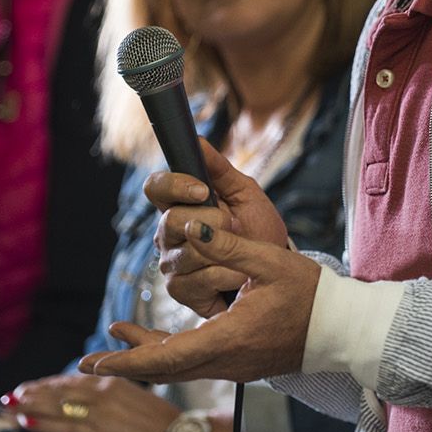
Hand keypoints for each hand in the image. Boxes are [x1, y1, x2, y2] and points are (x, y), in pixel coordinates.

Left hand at [6, 373, 177, 431]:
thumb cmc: (166, 428)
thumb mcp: (139, 406)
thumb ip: (117, 402)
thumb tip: (99, 409)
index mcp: (117, 383)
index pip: (75, 381)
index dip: (50, 384)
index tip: (32, 386)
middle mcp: (106, 391)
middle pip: (61, 390)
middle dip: (34, 392)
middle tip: (11, 394)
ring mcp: (102, 411)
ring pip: (58, 405)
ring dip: (30, 405)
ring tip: (8, 405)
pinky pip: (65, 426)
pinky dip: (43, 423)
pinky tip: (25, 421)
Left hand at [79, 222, 319, 383]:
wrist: (343, 328)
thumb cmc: (312, 294)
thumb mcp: (271, 262)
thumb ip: (228, 246)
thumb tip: (191, 230)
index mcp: (231, 337)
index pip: (168, 356)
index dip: (130, 359)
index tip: (99, 360)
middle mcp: (227, 361)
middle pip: (165, 370)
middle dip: (125, 365)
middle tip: (87, 362)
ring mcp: (234, 367)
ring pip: (178, 369)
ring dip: (144, 358)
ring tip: (114, 343)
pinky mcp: (240, 363)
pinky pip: (194, 364)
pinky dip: (168, 355)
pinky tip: (154, 342)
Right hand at [148, 140, 290, 315]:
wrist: (275, 268)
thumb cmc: (258, 227)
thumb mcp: (246, 193)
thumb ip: (220, 168)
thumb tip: (198, 140)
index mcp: (179, 205)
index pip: (155, 188)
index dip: (175, 186)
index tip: (203, 190)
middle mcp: (168, 234)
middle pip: (168, 222)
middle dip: (210, 221)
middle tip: (235, 223)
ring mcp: (172, 263)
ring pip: (184, 253)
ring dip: (222, 249)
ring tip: (242, 249)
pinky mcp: (181, 291)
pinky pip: (195, 281)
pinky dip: (224, 275)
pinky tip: (237, 273)